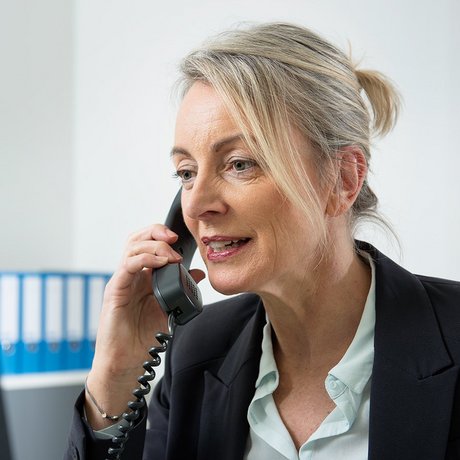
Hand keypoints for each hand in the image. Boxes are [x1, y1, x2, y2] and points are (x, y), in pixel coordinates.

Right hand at [85, 223, 204, 427]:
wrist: (126, 361)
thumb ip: (180, 289)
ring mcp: (121, 281)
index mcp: (141, 276)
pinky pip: (127, 266)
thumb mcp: (168, 308)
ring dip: (155, 246)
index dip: (160, 234)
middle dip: (156, 232)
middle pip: (136, 239)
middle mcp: (130, 275)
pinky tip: (160, 263)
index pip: (146, 243)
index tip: (179, 238)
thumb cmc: (142, 336)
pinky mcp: (115, 291)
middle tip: (174, 238)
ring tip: (172, 256)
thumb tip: (198, 274)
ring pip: (132, 248)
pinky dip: (145, 259)